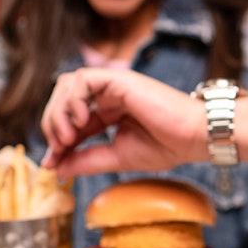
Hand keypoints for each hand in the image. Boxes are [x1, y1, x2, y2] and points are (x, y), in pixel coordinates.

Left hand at [40, 68, 204, 178]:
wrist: (194, 137)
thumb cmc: (167, 146)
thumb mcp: (117, 157)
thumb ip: (87, 160)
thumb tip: (56, 169)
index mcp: (108, 112)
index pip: (70, 120)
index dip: (56, 140)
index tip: (52, 164)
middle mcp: (108, 95)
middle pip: (62, 98)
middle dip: (52, 123)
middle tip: (58, 148)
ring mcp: (113, 85)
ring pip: (67, 84)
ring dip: (59, 111)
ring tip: (67, 137)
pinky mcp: (119, 79)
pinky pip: (83, 79)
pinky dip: (74, 99)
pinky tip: (82, 121)